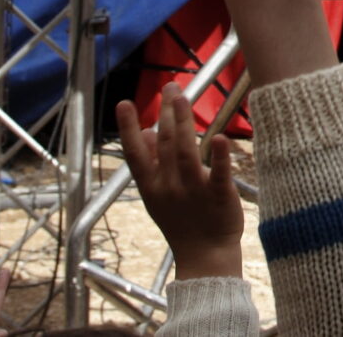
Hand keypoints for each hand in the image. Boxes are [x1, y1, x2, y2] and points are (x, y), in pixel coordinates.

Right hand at [115, 92, 244, 280]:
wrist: (204, 255)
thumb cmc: (181, 221)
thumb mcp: (157, 194)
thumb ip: (152, 162)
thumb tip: (146, 131)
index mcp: (152, 186)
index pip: (135, 154)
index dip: (129, 129)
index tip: (123, 103)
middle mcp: (169, 187)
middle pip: (164, 145)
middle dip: (165, 114)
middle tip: (169, 87)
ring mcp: (193, 191)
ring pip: (185, 153)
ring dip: (183, 124)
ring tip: (182, 99)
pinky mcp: (219, 196)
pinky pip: (218, 175)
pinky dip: (218, 157)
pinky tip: (219, 138)